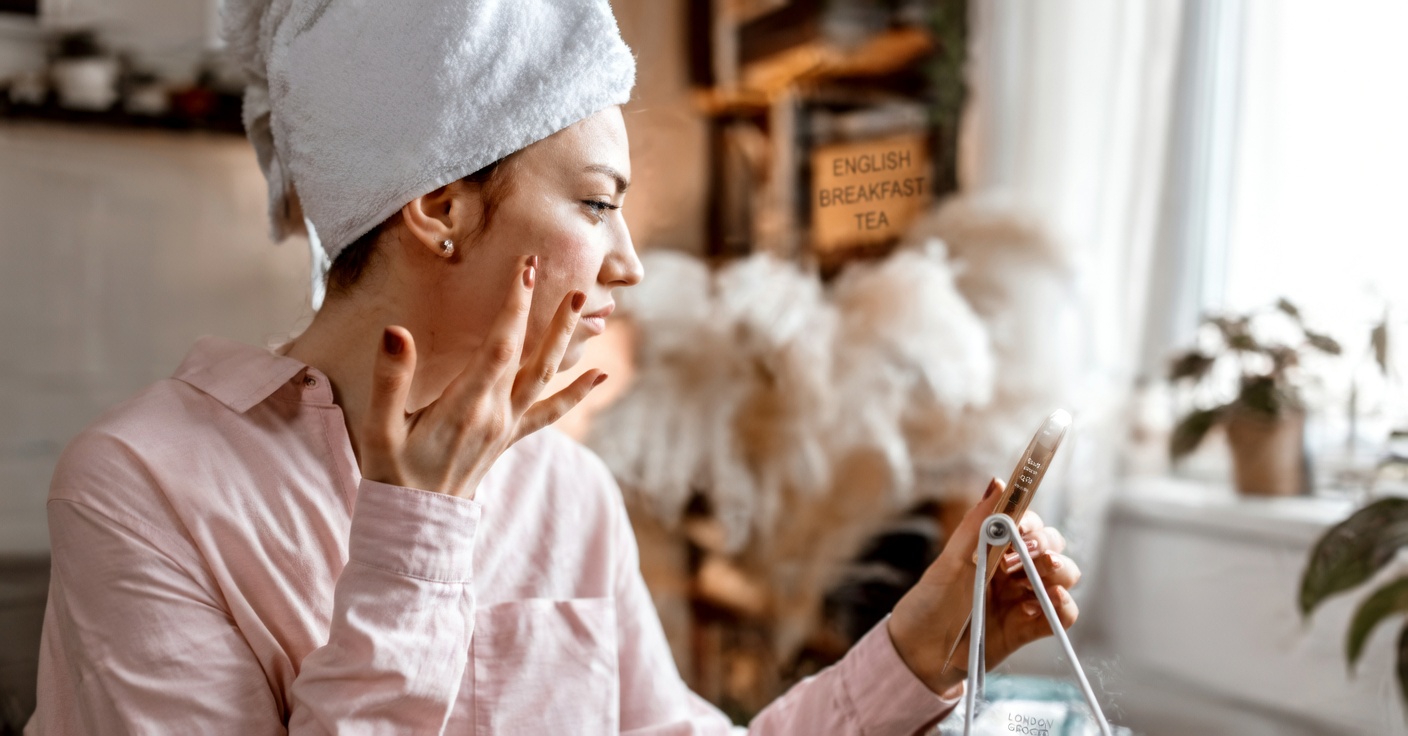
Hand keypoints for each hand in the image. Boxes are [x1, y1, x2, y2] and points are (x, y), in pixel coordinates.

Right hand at [357, 255, 606, 498]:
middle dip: (552, 318)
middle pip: (532, 358)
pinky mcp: (508, 437)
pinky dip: (575, 394)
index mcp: (466, 406)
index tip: (525, 270)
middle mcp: (495, 415)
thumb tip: (397, 332)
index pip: (499, 347)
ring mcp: (506, 427)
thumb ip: (390, 380)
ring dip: (566, 343)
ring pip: (545, 379)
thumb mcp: (379, 430)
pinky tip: (599, 376)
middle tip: (576, 284)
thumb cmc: (392, 474)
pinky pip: (549, 413)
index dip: (514, 307)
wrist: (415, 524)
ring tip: (588, 310)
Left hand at [887, 478, 1081, 695]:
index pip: (1030, 525)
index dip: (1032, 523)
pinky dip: (1059, 607)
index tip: (1022, 528)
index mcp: (994, 549)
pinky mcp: (1030, 628)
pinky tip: (1031, 608)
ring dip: (1057, 574)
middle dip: (1047, 548)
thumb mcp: (952, 560)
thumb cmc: (932, 602)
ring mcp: (1024, 598)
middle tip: (1026, 558)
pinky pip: (1063, 615)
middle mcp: (1014, 571)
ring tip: (1032, 581)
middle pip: (1054, 548)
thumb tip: (998, 482)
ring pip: (1064, 578)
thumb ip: (977, 524)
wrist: (921, 652)